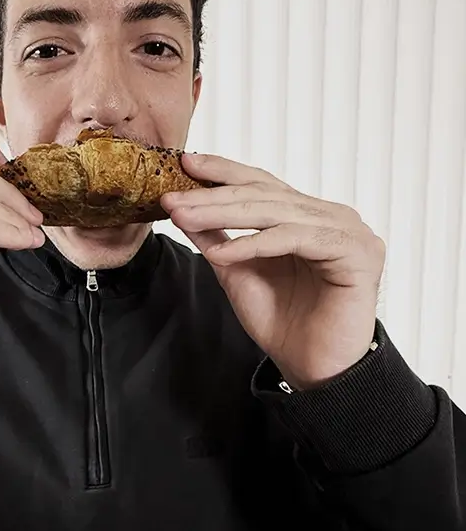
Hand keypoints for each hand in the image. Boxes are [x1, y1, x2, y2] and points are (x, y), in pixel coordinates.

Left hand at [162, 154, 385, 389]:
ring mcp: (347, 231)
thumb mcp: (236, 271)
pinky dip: (256, 245)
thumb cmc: (283, 323)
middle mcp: (330, 216)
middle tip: (173, 199)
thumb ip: (215, 237)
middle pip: (264, 195)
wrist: (314, 368)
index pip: (261, 183)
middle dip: (213, 196)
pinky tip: (222, 254)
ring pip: (277, 212)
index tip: (184, 162)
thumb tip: (182, 208)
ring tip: (185, 218)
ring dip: (224, 214)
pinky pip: (296, 239)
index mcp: (306, 215)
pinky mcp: (357, 252)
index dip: (223, 171)